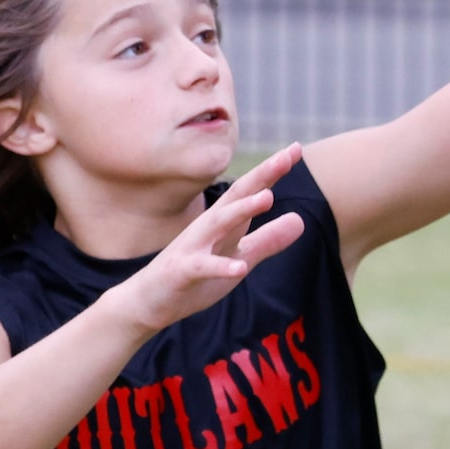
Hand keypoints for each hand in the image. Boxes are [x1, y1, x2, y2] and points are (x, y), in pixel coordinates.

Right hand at [110, 144, 308, 333]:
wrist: (148, 301)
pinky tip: (240, 269)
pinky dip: (221, 267)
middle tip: (286, 157)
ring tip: (267, 197)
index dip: (273, 171)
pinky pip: (202, 267)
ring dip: (242, 210)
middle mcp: (209, 227)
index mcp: (225, 222)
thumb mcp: (239, 256)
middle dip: (262, 176)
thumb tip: (301, 220)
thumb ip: (268, 240)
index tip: (296, 148)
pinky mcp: (182, 272)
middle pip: (237, 196)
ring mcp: (193, 247)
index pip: (252, 190)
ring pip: (219, 224)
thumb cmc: (195, 276)